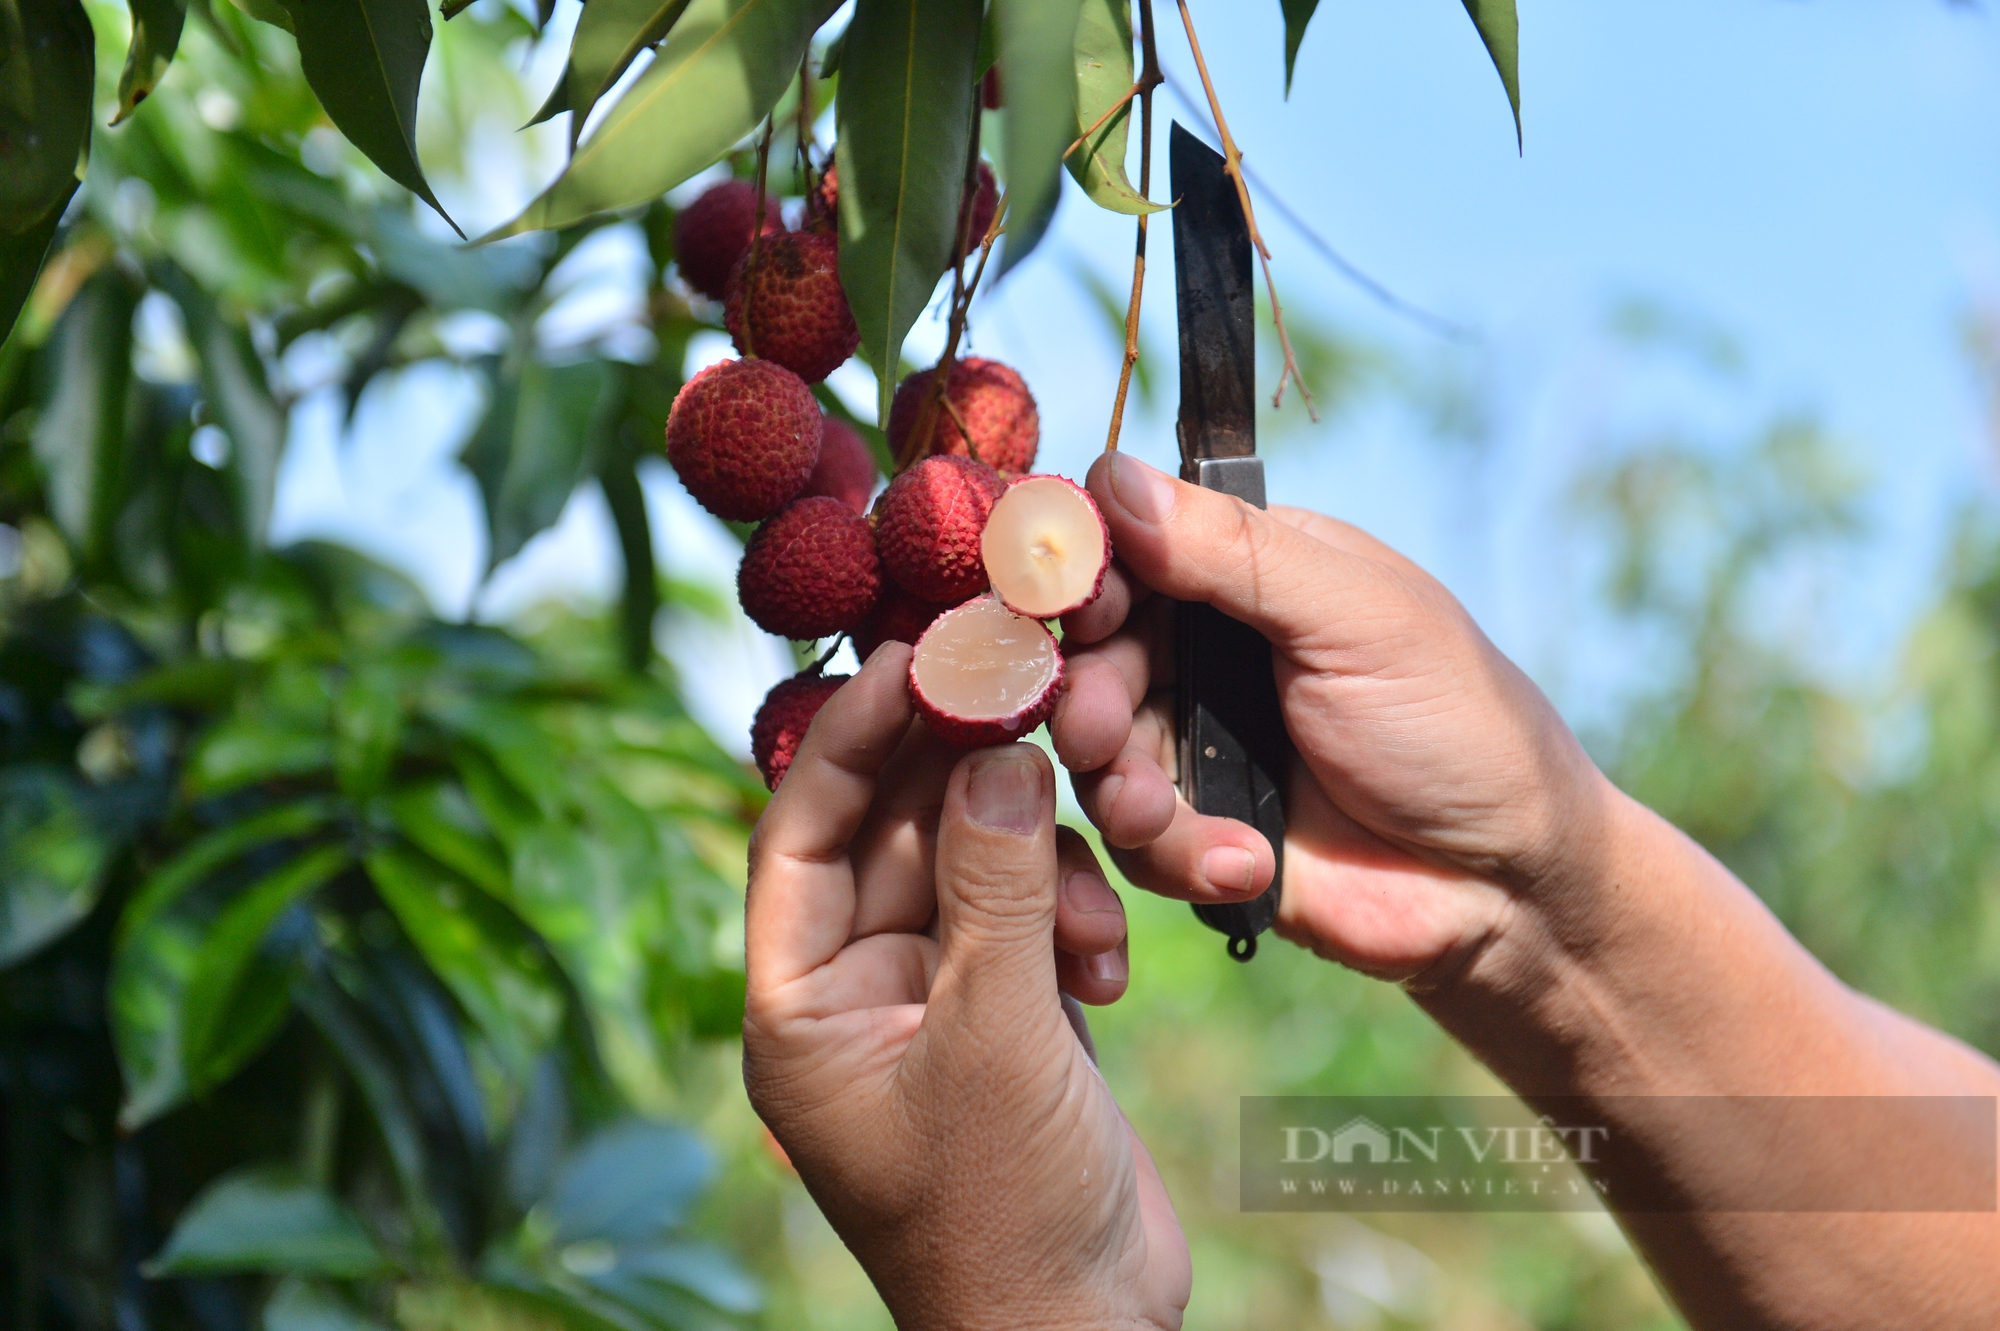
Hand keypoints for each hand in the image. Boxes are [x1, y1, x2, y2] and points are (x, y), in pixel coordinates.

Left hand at [742, 644, 1189, 1330]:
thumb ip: (995, 883)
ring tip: (1088, 900)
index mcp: (800, 1005)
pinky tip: (1111, 956)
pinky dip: (1073, 917)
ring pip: (976, 869)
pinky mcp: (1011, 1016)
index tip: (909, 651)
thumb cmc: (1004, 1210)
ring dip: (1038, 863)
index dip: (848, 736)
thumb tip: (993, 741)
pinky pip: (1029, 918)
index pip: (799, 832)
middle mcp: (856, 992)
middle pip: (896, 834)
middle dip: (957, 769)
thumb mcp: (996, 1034)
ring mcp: (938, 1002)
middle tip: (1016, 678)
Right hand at [1051, 452, 1613, 987]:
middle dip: (1088, 697)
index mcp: (1246, 574)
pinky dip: (1173, 855)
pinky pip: (1133, 841)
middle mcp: (1208, 652)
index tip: (1075, 609)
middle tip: (1100, 734)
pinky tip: (1248, 863)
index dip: (1082, 576)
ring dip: (1119, 788)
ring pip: (1097, 755)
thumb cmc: (1458, 728)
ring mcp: (1199, 745)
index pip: (1127, 547)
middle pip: (1090, 655)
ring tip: (1160, 816)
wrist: (1508, 888)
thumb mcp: (1356, 618)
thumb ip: (1233, 551)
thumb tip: (1113, 479)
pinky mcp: (1198, 834)